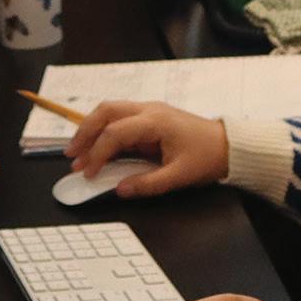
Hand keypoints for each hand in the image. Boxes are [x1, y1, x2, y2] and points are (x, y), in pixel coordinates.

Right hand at [64, 100, 227, 195]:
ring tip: (77, 152)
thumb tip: (120, 189)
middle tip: (71, 155)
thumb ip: (148, 184)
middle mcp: (149, 110)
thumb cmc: (207, 156)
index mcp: (156, 122)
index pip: (115, 133)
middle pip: (106, 111)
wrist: (228, 145)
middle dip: (84, 132)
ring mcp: (149, 111)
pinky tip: (96, 148)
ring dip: (90, 129)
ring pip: (110, 110)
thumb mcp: (179, 176)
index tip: (89, 173)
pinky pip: (120, 119)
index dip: (97, 153)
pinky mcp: (150, 117)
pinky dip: (103, 131)